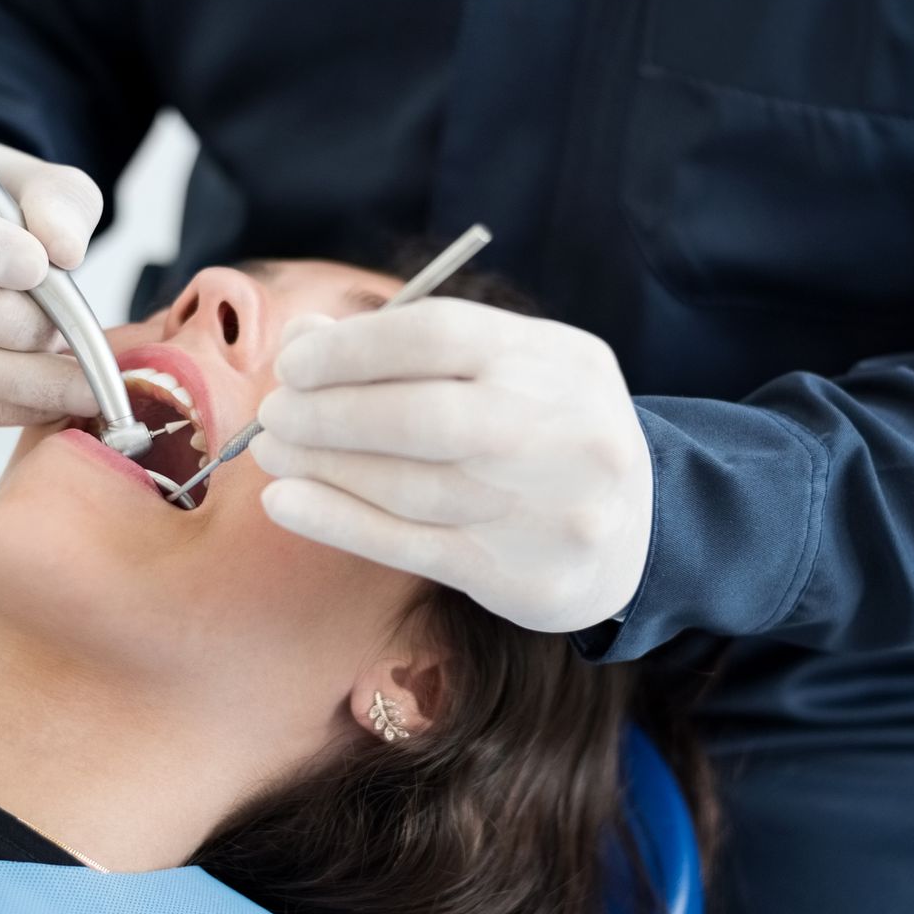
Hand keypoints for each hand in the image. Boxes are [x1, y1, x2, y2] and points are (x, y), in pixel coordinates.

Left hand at [251, 299, 654, 632]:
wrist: (642, 534)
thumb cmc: (546, 434)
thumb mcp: (508, 372)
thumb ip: (414, 352)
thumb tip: (305, 343)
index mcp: (561, 362)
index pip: (440, 335)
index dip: (353, 348)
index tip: (295, 363)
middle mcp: (564, 432)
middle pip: (423, 416)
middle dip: (330, 412)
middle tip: (275, 413)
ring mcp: (548, 510)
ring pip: (411, 485)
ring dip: (323, 467)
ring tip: (271, 454)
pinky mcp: (523, 577)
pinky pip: (411, 546)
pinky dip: (337, 521)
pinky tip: (287, 503)